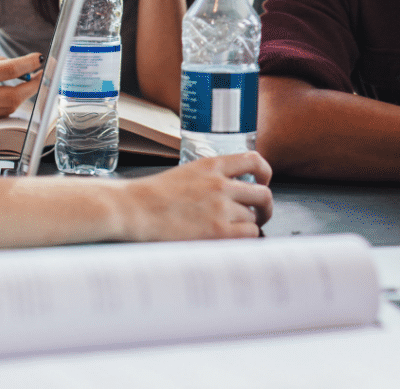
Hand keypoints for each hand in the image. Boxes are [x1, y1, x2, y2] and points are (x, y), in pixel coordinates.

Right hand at [0, 47, 42, 118]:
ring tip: (31, 81)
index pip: (9, 71)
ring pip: (9, 108)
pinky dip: (11, 103)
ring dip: (25, 94)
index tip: (40, 58)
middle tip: (42, 73)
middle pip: (13, 96)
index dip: (30, 64)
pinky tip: (15, 92)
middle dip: (34, 84)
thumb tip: (22, 66)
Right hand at [117, 152, 273, 240]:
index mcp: (212, 165)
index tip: (263, 181)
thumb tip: (233, 190)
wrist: (134, 209)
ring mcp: (220, 207)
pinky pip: (249, 234)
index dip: (265, 172)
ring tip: (237, 229)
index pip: (254, 160)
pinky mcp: (217, 231)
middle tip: (260, 213)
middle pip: (263, 193)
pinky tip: (233, 239)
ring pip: (255, 216)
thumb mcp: (187, 172)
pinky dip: (245, 237)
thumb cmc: (152, 195)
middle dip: (265, 206)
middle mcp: (220, 184)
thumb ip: (212, 178)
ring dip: (249, 224)